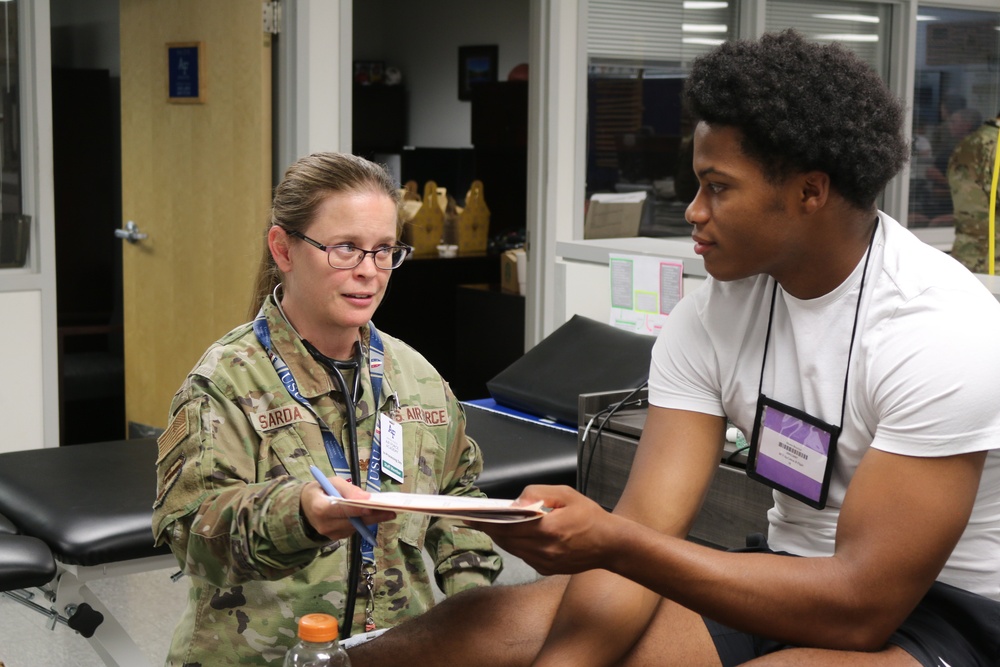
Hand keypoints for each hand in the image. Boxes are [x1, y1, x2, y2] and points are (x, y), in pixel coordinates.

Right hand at [300, 476, 394, 540]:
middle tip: (391, 511)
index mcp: (319, 507)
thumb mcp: (332, 482)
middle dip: (373, 516)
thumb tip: (366, 498)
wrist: (305, 508)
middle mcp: (324, 524)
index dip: (356, 510)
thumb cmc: (320, 490)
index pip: (340, 510)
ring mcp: (330, 534)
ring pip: (355, 527)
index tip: (371, 508)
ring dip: (372, 520)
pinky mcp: (336, 538)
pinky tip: (375, 516)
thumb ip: (348, 489)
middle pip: (352, 521)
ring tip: (388, 512)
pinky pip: (353, 530)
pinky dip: (364, 522)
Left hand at [468, 485, 620, 575]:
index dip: (487, 522)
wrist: (611, 545)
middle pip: (507, 540)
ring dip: (501, 538)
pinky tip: (514, 535)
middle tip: (475, 519)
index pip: (509, 527)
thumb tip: (516, 501)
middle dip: (490, 529)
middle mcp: (544, 550)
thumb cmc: (590, 516)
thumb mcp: (566, 494)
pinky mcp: (547, 569)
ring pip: (513, 550)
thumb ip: (539, 493)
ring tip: (491, 525)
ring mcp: (545, 563)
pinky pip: (524, 556)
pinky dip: (516, 546)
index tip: (471, 517)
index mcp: (548, 530)